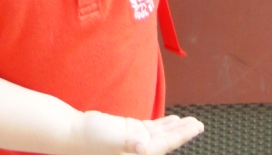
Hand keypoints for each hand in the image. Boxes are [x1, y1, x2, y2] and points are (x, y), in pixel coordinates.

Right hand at [81, 111, 203, 154]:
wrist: (72, 134)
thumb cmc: (89, 140)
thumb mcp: (111, 138)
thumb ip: (129, 141)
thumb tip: (144, 145)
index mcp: (138, 154)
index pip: (166, 145)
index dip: (182, 136)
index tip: (197, 127)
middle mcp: (139, 150)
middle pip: (167, 141)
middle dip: (183, 132)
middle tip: (199, 124)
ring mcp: (135, 140)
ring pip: (160, 134)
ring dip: (175, 127)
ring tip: (190, 122)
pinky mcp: (128, 132)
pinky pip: (150, 128)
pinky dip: (162, 124)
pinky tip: (171, 121)